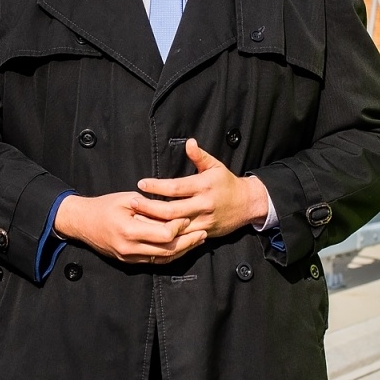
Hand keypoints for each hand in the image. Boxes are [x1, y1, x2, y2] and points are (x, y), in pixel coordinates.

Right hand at [54, 192, 206, 263]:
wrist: (82, 223)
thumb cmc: (105, 206)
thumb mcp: (128, 199)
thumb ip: (150, 207)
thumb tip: (173, 210)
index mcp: (129, 230)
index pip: (164, 235)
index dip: (179, 227)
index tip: (187, 218)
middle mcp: (130, 248)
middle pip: (167, 250)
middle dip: (188, 242)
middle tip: (203, 233)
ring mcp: (130, 257)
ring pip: (163, 258)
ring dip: (182, 250)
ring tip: (198, 241)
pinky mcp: (130, 261)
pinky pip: (155, 261)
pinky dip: (170, 255)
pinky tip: (182, 247)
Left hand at [135, 138, 269, 240]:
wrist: (247, 204)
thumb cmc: (227, 183)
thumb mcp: (215, 166)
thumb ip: (200, 156)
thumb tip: (189, 142)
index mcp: (204, 186)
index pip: (176, 187)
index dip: (157, 186)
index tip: (141, 183)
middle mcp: (203, 204)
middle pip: (171, 210)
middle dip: (150, 207)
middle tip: (133, 203)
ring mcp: (203, 221)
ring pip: (175, 227)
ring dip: (155, 224)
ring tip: (137, 218)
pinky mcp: (204, 233)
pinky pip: (182, 237)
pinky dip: (167, 235)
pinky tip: (153, 232)